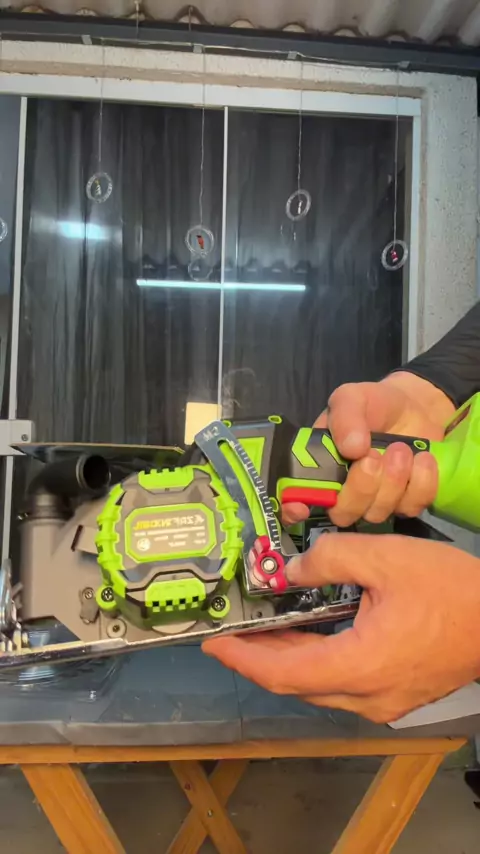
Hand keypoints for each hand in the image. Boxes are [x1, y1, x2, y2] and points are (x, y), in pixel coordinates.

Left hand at [203, 534, 479, 722]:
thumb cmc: (448, 588)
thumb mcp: (385, 557)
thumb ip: (329, 558)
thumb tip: (291, 571)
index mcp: (358, 666)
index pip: (282, 672)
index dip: (242, 659)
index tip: (213, 644)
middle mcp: (365, 696)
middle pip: (295, 682)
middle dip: (259, 656)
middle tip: (231, 630)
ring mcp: (382, 702)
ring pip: (317, 685)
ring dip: (287, 658)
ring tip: (261, 628)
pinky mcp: (395, 696)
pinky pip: (341, 683)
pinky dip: (315, 660)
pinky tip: (308, 632)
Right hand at [284, 372, 454, 527]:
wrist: (416, 406)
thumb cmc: (375, 403)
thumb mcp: (352, 397)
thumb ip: (345, 417)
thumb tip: (351, 449)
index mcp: (319, 467)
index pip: (296, 501)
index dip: (294, 510)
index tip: (302, 508)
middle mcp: (343, 491)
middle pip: (343, 514)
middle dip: (362, 488)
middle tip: (377, 455)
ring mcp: (375, 501)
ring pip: (378, 513)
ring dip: (393, 482)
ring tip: (403, 449)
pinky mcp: (406, 503)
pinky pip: (411, 507)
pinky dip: (420, 483)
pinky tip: (422, 459)